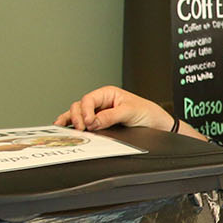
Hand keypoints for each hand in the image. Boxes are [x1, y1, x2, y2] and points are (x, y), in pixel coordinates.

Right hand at [54, 86, 168, 132]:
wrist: (157, 124)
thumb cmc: (147, 113)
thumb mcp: (130, 112)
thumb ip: (111, 116)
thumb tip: (94, 122)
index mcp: (108, 94)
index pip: (89, 100)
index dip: (86, 111)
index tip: (89, 122)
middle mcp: (101, 103)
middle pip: (80, 106)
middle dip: (78, 117)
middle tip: (82, 129)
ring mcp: (98, 113)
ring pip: (78, 114)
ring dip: (71, 120)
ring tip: (65, 128)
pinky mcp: (99, 124)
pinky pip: (82, 123)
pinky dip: (73, 125)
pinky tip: (65, 128)